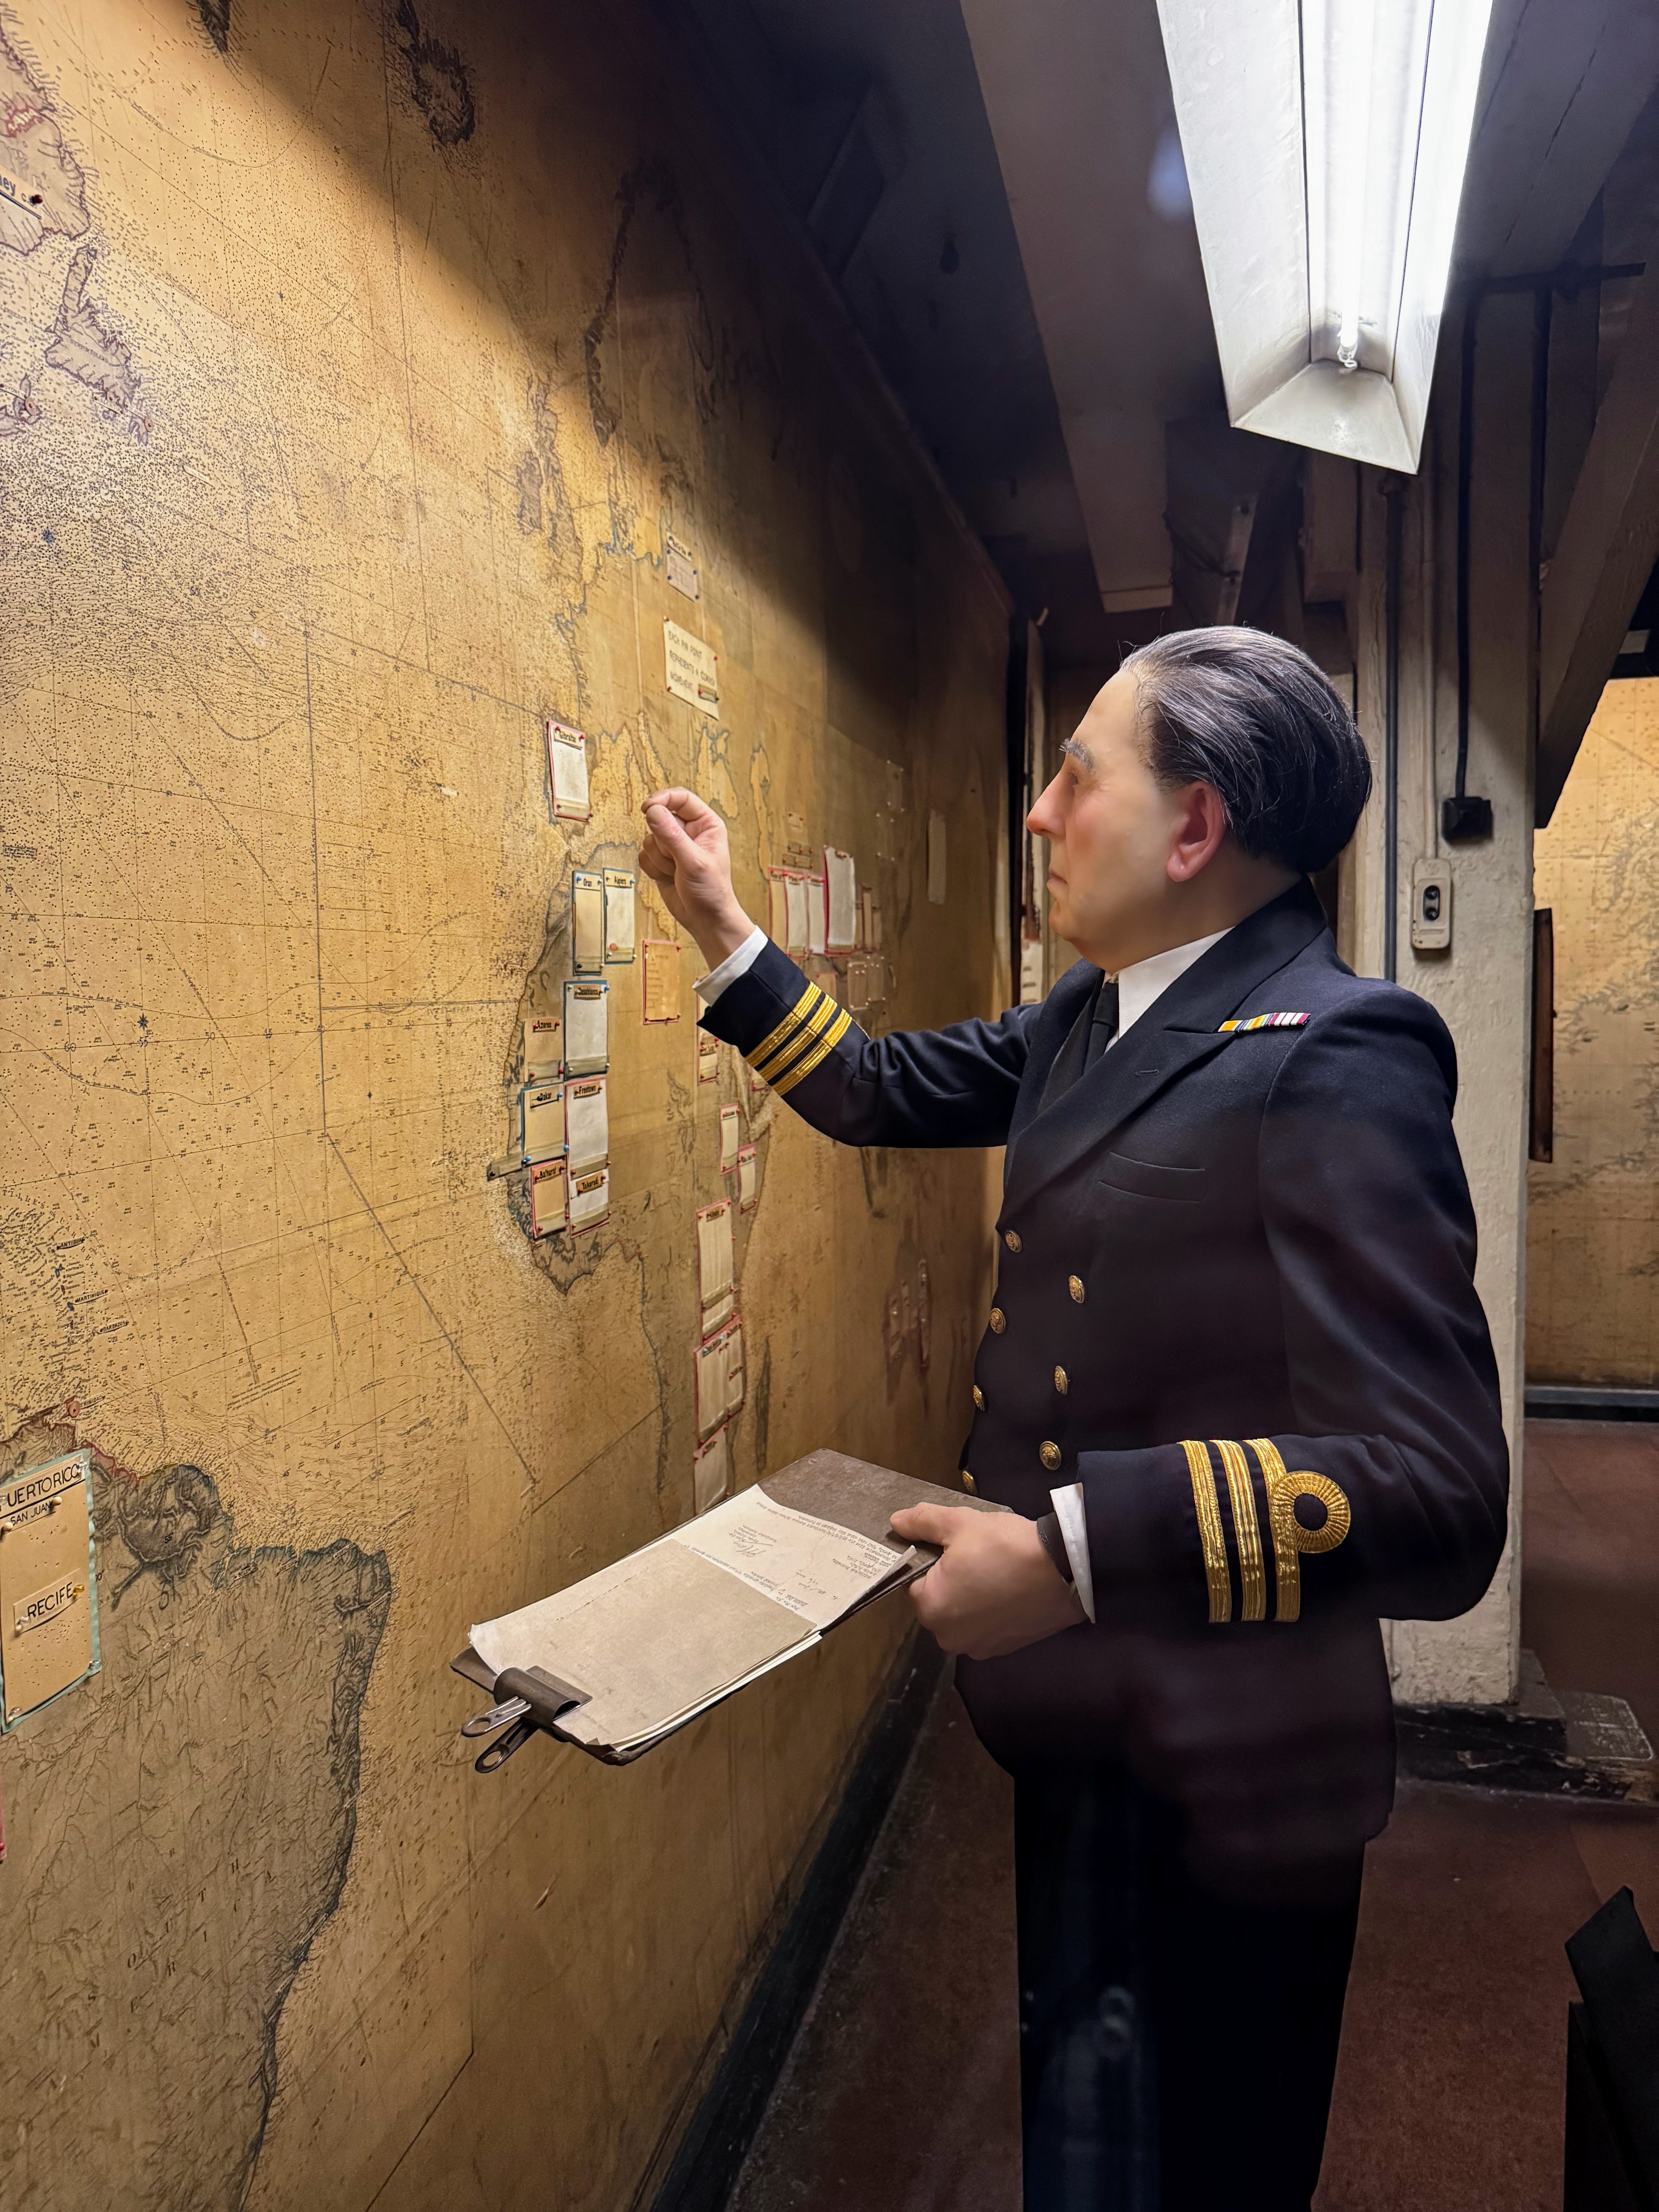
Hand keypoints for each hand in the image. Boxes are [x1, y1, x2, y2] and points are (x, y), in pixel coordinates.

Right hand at [638, 788, 755, 967]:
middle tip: (678, 859)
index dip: (662, 799)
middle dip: (663, 841)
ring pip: (648, 838)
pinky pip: (643, 855)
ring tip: (677, 872)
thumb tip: (652, 811)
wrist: (706, 920)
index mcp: (705, 823)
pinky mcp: (660, 860)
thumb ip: (672, 835)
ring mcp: (672, 846)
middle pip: (660, 818)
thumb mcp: (693, 862)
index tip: (647, 809)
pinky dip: (653, 868)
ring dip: (659, 859)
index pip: (680, 798)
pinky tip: (668, 878)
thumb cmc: (711, 891)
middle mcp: (688, 831)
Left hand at [890, 1504, 1085, 1659]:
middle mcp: (949, 1638)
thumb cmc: (1006, 1546)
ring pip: (963, 1614)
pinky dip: (993, 1609)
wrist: (1066, 1570)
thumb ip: (921, 1522)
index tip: (954, 1545)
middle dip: (951, 1579)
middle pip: (938, 1601)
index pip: (914, 1581)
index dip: (932, 1560)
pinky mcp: (1005, 1648)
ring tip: (997, 1569)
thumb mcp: (959, 1523)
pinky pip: (987, 1625)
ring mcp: (979, 1647)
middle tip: (977, 1554)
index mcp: (931, 1609)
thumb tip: (896, 1522)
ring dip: (972, 1595)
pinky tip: (1010, 1588)